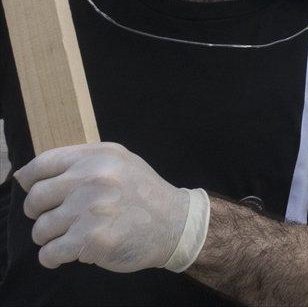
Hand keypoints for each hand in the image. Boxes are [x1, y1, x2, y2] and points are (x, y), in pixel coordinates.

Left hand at [15, 142, 209, 272]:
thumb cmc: (143, 194)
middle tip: (57, 218)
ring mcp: (91, 209)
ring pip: (40, 229)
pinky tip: (70, 252)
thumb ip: (81, 163)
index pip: (42, 164)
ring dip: (50, 237)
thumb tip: (26, 176)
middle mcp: (93, 179)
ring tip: (71, 235)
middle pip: (35, 199)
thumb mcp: (120, 163)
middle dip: (39, 213)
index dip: (30, 180)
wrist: (175, 224)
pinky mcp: (91, 239)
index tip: (34, 190)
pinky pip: (49, 253)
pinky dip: (53, 257)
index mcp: (98, 157)